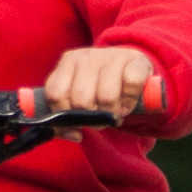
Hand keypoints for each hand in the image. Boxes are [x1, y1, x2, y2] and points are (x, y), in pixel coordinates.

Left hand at [38, 44, 158, 121]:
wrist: (132, 65)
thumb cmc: (100, 85)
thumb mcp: (78, 96)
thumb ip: (67, 120)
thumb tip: (75, 135)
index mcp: (67, 62)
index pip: (56, 95)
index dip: (66, 114)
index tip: (77, 119)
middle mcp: (86, 56)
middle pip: (81, 101)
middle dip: (92, 117)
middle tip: (100, 116)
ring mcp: (111, 56)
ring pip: (106, 97)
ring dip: (113, 112)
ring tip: (115, 110)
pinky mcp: (135, 60)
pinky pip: (131, 85)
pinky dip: (131, 100)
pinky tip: (128, 99)